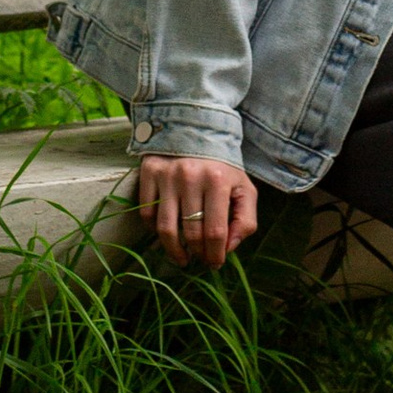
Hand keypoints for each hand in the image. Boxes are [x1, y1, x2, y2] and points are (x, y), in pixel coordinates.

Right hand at [137, 152, 258, 271]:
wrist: (196, 128)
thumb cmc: (222, 166)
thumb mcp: (244, 188)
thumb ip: (245, 220)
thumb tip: (228, 249)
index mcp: (218, 181)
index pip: (216, 232)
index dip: (215, 255)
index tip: (215, 264)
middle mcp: (190, 177)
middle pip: (190, 233)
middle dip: (197, 254)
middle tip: (199, 259)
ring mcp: (167, 175)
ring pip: (165, 228)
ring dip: (173, 250)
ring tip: (181, 257)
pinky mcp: (149, 172)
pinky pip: (147, 213)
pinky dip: (154, 230)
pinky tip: (166, 233)